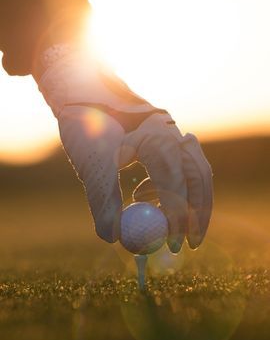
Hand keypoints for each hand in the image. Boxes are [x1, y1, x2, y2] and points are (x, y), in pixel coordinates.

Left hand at [37, 44, 212, 252]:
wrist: (84, 93)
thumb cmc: (85, 126)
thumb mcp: (92, 165)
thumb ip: (103, 201)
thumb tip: (113, 239)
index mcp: (155, 136)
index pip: (175, 182)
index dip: (176, 217)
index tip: (172, 245)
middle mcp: (173, 132)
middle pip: (199, 179)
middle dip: (197, 215)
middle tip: (188, 245)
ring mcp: (174, 133)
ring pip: (196, 173)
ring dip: (189, 203)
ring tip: (163, 222)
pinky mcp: (169, 139)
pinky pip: (184, 167)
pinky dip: (172, 188)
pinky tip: (141, 194)